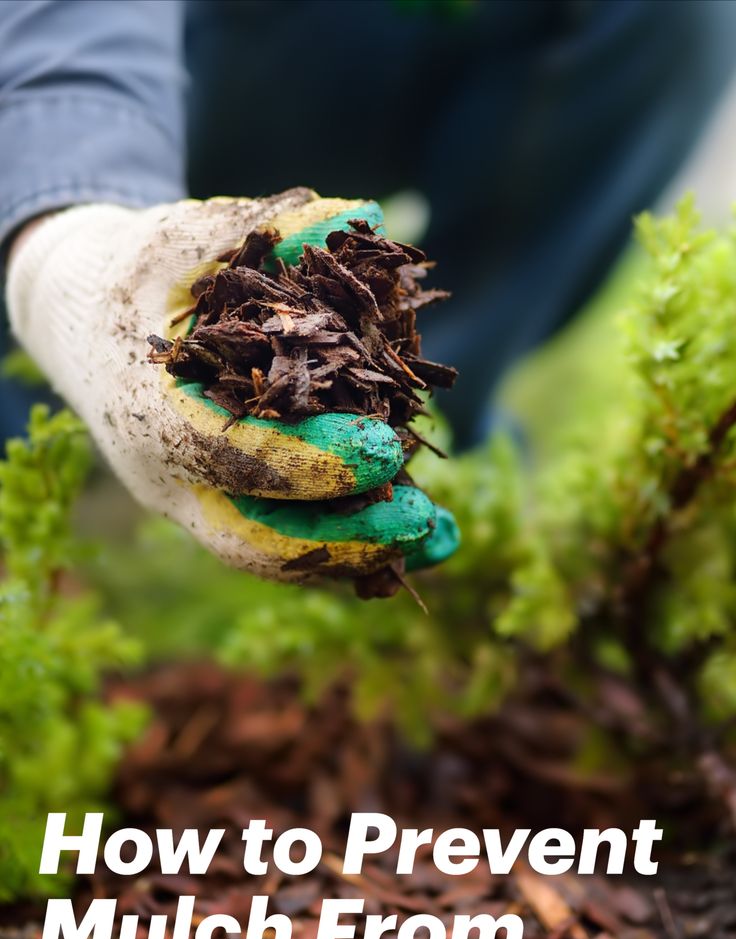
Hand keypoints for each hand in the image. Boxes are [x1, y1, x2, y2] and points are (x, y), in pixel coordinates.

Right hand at [6, 190, 457, 579]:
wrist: (83, 322)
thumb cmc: (137, 273)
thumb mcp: (184, 238)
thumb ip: (263, 229)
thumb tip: (360, 218)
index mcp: (148, 411)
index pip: (229, 454)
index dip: (310, 460)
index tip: (387, 450)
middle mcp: (168, 476)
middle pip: (253, 537)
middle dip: (342, 538)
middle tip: (423, 521)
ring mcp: (194, 502)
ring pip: (275, 553)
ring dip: (360, 553)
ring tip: (442, 539)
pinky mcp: (224, 508)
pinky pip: (289, 542)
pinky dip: (354, 546)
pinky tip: (424, 538)